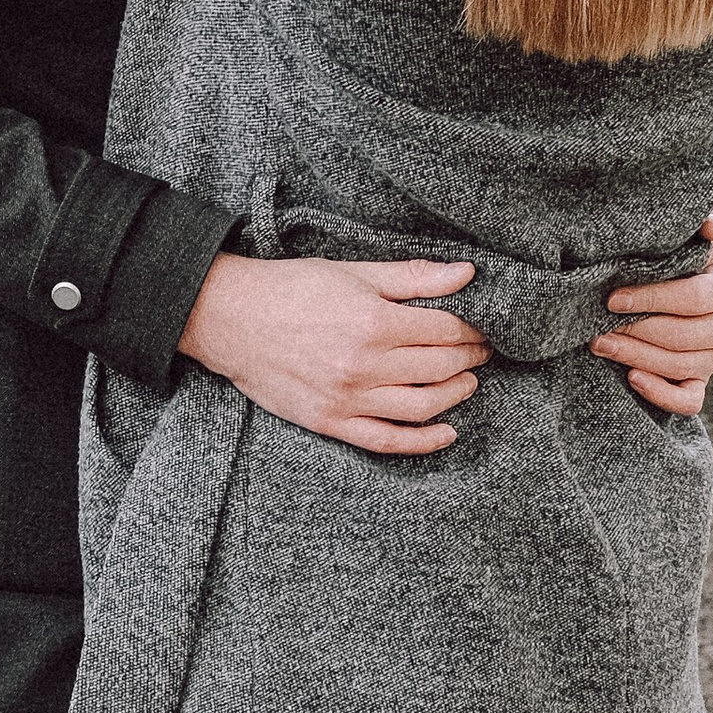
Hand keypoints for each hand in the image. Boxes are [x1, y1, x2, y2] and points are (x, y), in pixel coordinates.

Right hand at [179, 251, 488, 454]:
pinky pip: (387, 441)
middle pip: (439, 368)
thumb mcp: (353, 272)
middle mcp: (364, 366)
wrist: (229, 319)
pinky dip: (423, 441)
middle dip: (470, 358)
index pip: (445, 330)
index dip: (472, 329)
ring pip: (422, 407)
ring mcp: (347, 399)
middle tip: (482, 351)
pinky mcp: (330, 423)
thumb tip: (466, 273)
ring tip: (468, 381)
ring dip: (455, 395)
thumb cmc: (290, 289)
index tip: (483, 327)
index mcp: (373, 323)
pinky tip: (447, 432)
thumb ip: (412, 277)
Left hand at [593, 214, 712, 417]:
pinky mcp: (703, 380)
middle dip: (635, 331)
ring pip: (680, 367)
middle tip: (596, 326)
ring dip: (635, 357)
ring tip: (600, 344)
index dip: (650, 300)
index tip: (611, 298)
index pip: (693, 299)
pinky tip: (631, 377)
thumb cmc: (679, 251)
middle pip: (683, 337)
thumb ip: (699, 220)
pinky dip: (660, 394)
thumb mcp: (688, 231)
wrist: (683, 279)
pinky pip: (689, 401)